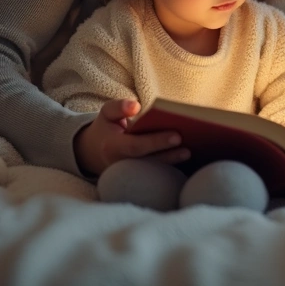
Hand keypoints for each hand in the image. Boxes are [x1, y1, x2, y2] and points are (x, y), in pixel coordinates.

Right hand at [73, 99, 188, 175]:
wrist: (95, 152)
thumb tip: (136, 106)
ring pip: (153, 171)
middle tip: (188, 148)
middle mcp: (120, 165)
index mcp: (112, 147)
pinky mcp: (137, 179)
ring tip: (189, 152)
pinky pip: (155, 175)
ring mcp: (129, 175)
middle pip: (148, 161)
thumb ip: (119, 107)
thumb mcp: (106, 113)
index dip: (156, 142)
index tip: (177, 135)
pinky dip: (171, 168)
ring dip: (172, 163)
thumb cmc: (107, 128)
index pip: (136, 146)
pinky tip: (185, 158)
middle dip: (169, 155)